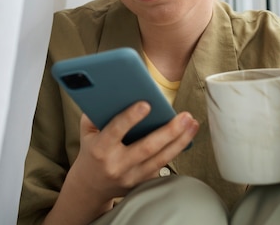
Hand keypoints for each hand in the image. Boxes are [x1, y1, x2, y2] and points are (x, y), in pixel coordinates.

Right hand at [49, 102, 198, 224]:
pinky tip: (187, 136)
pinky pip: (162, 165)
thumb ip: (96, 113)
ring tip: (192, 123)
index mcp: (100, 149)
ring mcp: (131, 177)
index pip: (115, 131)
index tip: (146, 104)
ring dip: (180, 140)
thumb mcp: (87, 132)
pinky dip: (176, 150)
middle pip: (147, 148)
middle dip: (169, 131)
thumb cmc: (91, 152)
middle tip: (185, 116)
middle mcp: (116, 165)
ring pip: (161, 159)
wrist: (90, 188)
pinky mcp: (142, 183)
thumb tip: (114, 91)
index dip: (130, 118)